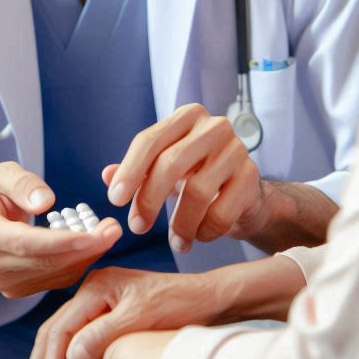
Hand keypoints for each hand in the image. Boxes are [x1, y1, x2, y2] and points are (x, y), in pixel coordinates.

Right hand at [0, 162, 121, 297]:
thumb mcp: (0, 176)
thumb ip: (21, 184)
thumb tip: (46, 202)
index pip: (23, 243)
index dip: (59, 242)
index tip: (91, 234)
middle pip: (44, 261)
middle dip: (83, 247)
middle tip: (114, 228)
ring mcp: (6, 282)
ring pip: (54, 274)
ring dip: (86, 255)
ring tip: (109, 232)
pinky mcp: (21, 290)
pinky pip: (56, 279)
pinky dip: (79, 262)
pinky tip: (94, 244)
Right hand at [21, 265, 215, 358]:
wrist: (206, 297)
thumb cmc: (179, 303)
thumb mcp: (141, 316)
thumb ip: (104, 334)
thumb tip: (69, 357)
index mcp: (96, 286)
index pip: (60, 328)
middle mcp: (92, 289)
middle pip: (53, 330)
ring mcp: (98, 300)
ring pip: (60, 334)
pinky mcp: (106, 312)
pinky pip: (75, 336)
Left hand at [105, 104, 266, 252]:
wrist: (244, 194)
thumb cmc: (197, 176)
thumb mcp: (164, 169)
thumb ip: (136, 170)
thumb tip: (107, 175)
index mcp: (187, 117)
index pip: (150, 140)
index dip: (129, 171)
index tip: (114, 200)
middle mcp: (213, 126)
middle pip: (171, 162)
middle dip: (149, 199)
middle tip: (137, 227)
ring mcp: (236, 149)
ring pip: (197, 191)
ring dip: (180, 224)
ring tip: (175, 242)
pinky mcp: (252, 176)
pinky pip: (221, 211)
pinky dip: (205, 231)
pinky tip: (199, 236)